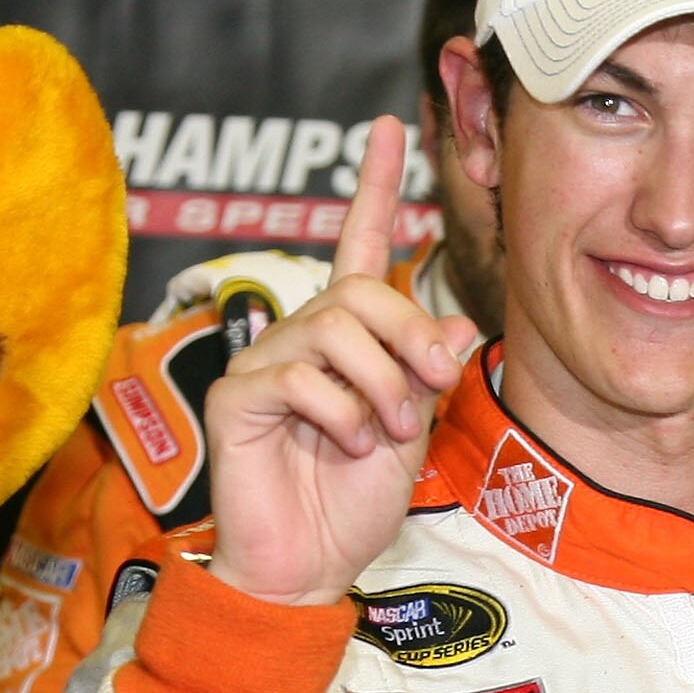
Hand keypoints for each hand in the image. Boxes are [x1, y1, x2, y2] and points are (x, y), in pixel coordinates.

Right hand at [204, 118, 478, 606]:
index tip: (390, 128)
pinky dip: (340, 413)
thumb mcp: (416, 431)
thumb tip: (457, 323)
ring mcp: (266, 360)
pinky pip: (301, 375)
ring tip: (386, 431)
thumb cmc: (354, 501)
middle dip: (412, 338)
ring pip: (338, 328)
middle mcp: (304, 335)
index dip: (375, 188)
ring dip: (383, 385)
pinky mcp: (236, 392)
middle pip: (365, 291)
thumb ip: (430, 374)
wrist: (309, 564)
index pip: (361, 247)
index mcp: (349, 339)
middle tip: (432, 389)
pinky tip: (342, 443)